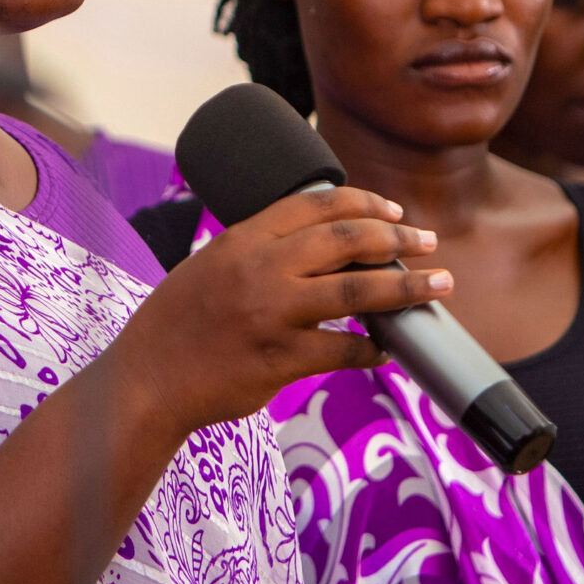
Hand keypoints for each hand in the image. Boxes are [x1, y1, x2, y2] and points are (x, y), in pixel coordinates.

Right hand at [106, 184, 450, 441]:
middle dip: (397, 236)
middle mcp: (259, 268)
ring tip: (438, 283)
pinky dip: (372, 347)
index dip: (363, 202)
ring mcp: (272, 314)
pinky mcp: (280, 360)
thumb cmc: (174, 325)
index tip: (394, 208)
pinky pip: (344, 349)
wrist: (145, 381)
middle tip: (427, 240)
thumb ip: (255, 251)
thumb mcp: (208, 265)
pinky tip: (386, 348)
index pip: (315, 203)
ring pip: (358, 289)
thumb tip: (315, 248)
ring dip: (407, 285)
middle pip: (346, 238)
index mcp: (240, 238)